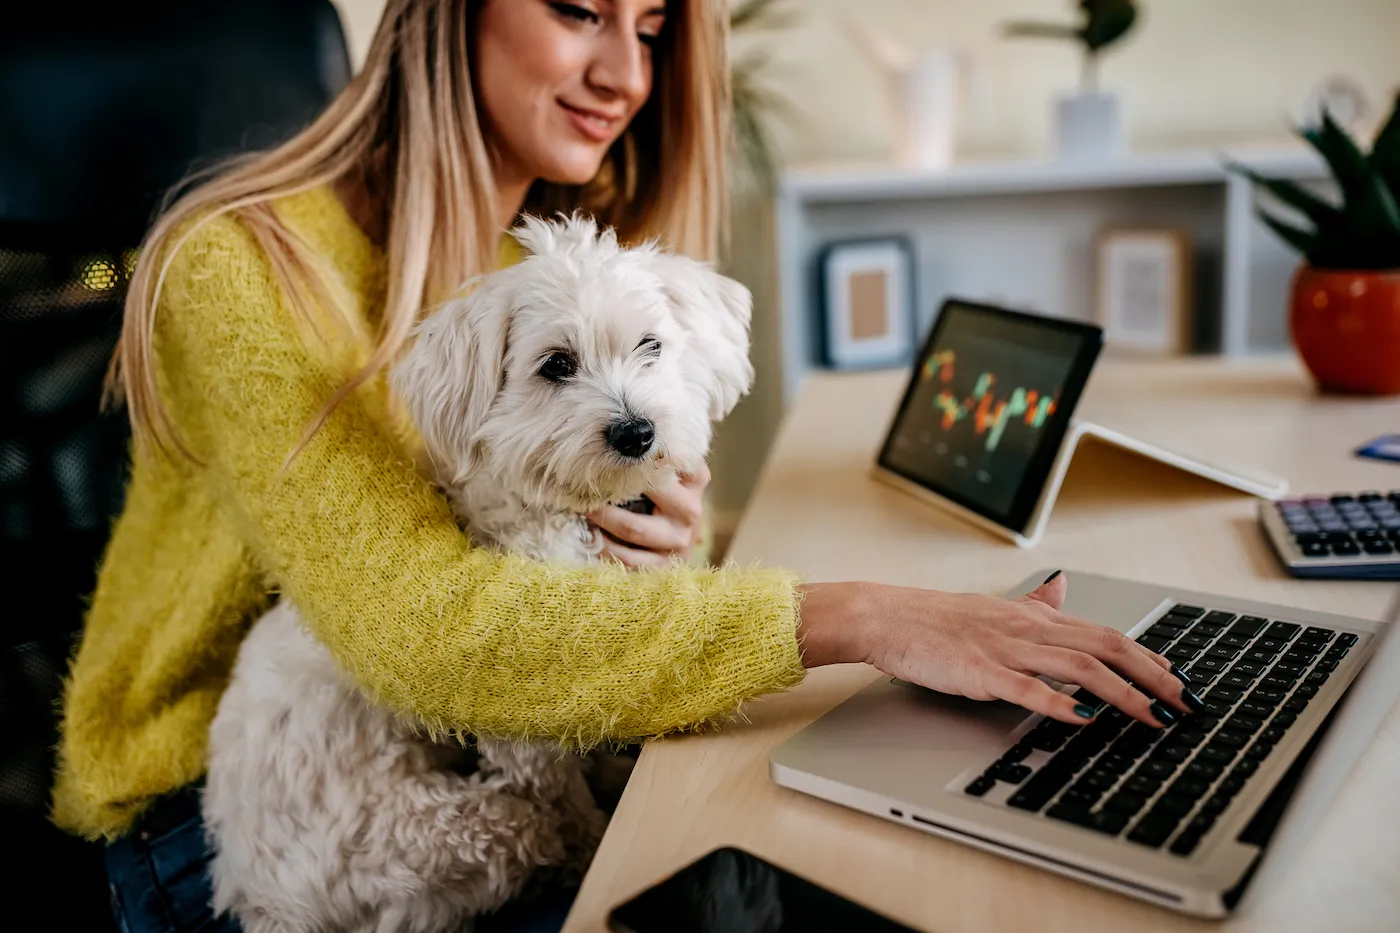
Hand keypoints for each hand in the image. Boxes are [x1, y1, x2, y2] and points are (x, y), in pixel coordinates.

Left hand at [587, 463, 709, 568]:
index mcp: (696, 478)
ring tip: (582, 507)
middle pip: (649, 492)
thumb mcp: (668, 472)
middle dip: (613, 484)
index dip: (634, 456)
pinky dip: (604, 548)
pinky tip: (589, 537)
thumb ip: (651, 458)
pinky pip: (629, 559)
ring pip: (634, 528)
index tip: (607, 451)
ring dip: (603, 518)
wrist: (680, 536)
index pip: (666, 460)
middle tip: (584, 477)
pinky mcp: (665, 566)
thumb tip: (611, 438)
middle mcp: (691, 509)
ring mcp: (680, 540)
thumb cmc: (665, 496)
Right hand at [797, 572, 1199, 727]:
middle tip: (1185, 703)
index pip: (1105, 634)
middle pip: (1105, 648)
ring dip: (1122, 694)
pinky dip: (1059, 703)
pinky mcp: (980, 671)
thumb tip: (1064, 587)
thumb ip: (1036, 604)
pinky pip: (1027, 687)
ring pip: (1078, 667)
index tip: (1179, 679)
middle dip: (1153, 676)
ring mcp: (1006, 649)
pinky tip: (1083, 718)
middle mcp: (1028, 629)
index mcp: (1035, 618)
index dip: (1148, 656)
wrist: (888, 617)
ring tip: (1151, 717)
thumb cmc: (937, 619)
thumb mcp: (996, 606)